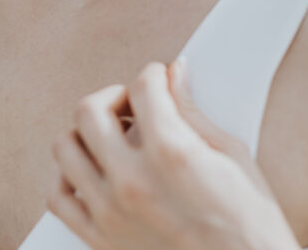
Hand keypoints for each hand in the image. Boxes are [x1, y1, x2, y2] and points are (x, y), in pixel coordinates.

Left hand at [48, 59, 300, 249]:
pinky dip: (68, 176)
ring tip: (113, 136)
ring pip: (65, 147)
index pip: (141, 87)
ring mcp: (111, 212)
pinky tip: (93, 170)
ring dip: (86, 132)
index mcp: (171, 154)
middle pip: (89, 110)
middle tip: (134, 104)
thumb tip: (174, 75)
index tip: (159, 78)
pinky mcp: (100, 239)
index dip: (153, 74)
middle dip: (113, 96)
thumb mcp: (230, 154)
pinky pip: (59, 196)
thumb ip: (192, 111)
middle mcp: (132, 181)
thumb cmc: (249, 220)